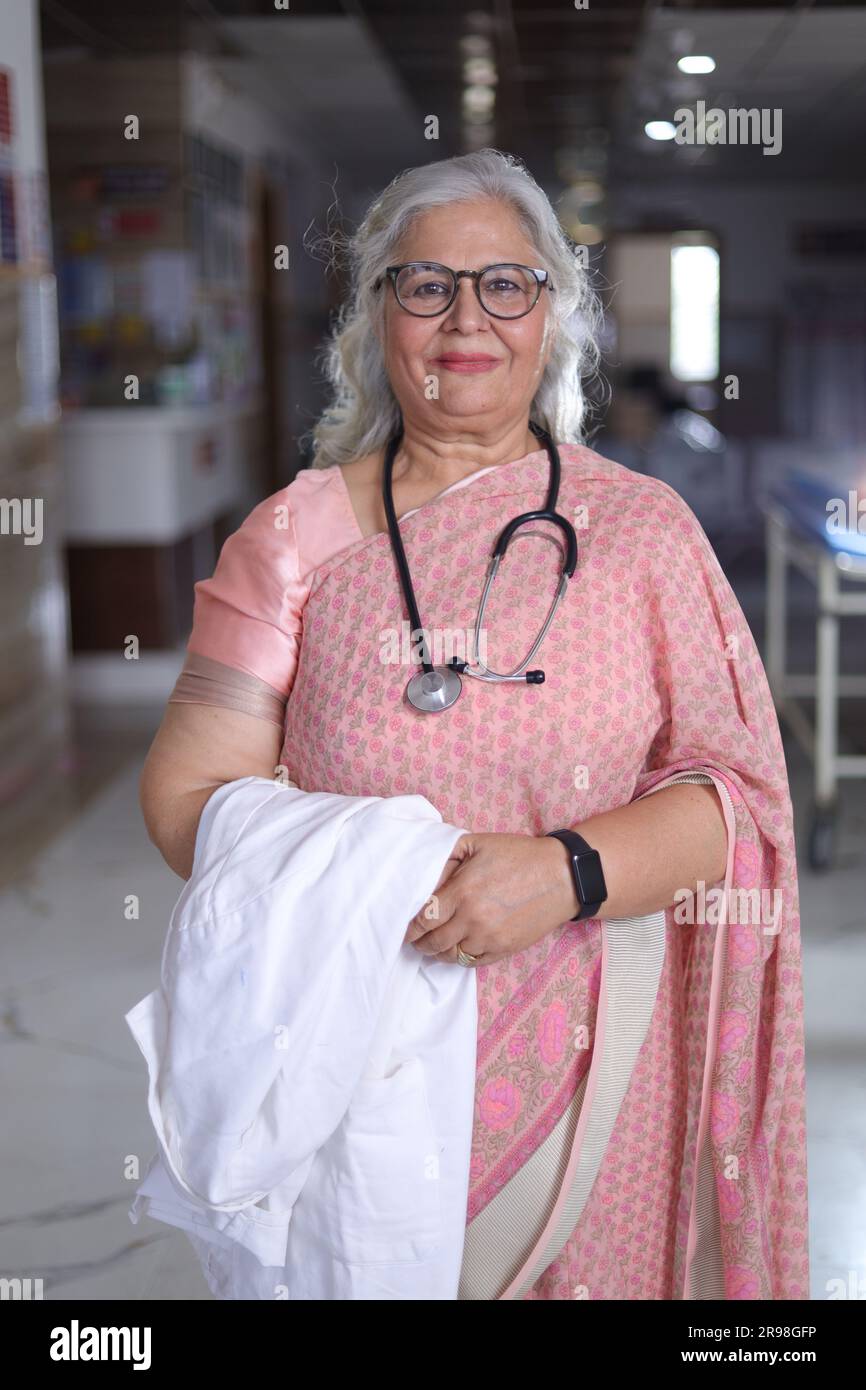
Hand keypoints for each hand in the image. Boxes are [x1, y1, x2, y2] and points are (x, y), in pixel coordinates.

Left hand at [404, 832, 579, 966]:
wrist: (561, 877)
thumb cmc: (518, 856)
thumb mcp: (478, 843)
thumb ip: (447, 856)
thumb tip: (423, 872)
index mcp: (462, 892)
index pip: (423, 918)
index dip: (410, 926)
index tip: (405, 927)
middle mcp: (472, 919)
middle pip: (433, 942)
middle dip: (419, 942)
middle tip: (413, 939)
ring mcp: (488, 938)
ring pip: (450, 956)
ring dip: (437, 952)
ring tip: (431, 946)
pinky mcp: (503, 950)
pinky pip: (471, 962)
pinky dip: (459, 957)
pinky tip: (455, 949)